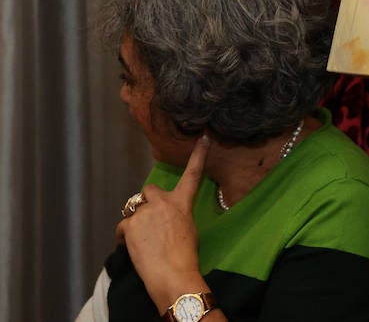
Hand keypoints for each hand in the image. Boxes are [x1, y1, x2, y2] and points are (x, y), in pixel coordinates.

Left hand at [117, 135, 211, 308]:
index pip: (193, 174)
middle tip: (150, 219)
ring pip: (134, 211)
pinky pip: (123, 226)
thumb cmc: (184, 255)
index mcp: (182, 203)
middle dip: (147, 202)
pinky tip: (133, 247)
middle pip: (150, 191)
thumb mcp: (188, 228)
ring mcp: (145, 212)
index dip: (198, 155)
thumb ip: (176, 214)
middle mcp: (163, 202)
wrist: (171, 273)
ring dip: (136, 222)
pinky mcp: (129, 225)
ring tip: (144, 241)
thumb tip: (165, 216)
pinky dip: (125, 236)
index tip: (203, 138)